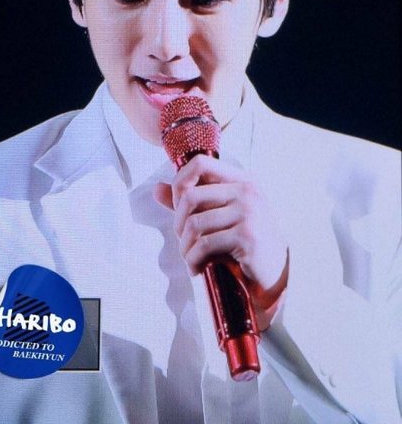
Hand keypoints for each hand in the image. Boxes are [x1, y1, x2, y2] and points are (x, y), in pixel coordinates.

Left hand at [154, 155, 287, 311]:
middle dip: (178, 222)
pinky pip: (205, 245)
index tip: (178, 206)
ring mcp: (249, 212)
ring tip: (189, 258)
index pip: (200, 162)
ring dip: (185, 247)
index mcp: (241, 179)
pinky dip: (193, 260)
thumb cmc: (247, 241)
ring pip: (194, 223)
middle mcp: (247, 191)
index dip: (180, 182)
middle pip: (191, 196)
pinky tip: (196, 268)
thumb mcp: (222, 215)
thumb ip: (191, 201)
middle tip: (182, 240)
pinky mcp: (247, 237)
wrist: (278, 271)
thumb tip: (157, 189)